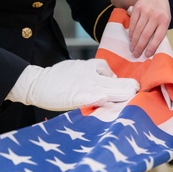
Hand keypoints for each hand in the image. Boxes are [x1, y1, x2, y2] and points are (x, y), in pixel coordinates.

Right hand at [7, 59, 139, 110]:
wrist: (36, 83)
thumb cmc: (52, 79)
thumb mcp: (71, 69)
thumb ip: (84, 73)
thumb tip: (96, 83)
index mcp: (84, 65)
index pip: (105, 68)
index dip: (114, 77)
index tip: (118, 84)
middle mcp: (88, 73)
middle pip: (113, 79)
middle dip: (126, 86)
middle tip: (136, 90)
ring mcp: (86, 85)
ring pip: (111, 88)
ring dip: (123, 94)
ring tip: (133, 97)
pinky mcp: (81, 96)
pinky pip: (100, 98)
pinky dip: (109, 102)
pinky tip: (116, 106)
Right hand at [125, 0, 171, 57]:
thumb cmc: (161, 11)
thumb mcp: (165, 19)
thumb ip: (160, 31)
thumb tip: (152, 48)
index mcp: (165, 20)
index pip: (158, 37)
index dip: (152, 47)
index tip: (147, 55)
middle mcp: (155, 15)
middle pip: (146, 35)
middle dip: (140, 47)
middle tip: (136, 55)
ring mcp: (145, 11)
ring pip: (138, 30)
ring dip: (134, 42)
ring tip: (132, 49)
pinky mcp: (137, 9)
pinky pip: (133, 24)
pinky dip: (131, 33)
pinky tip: (131, 39)